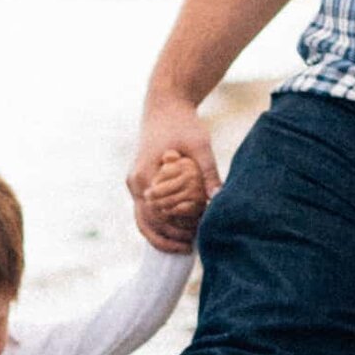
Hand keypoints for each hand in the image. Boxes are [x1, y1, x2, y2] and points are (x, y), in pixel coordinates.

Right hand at [129, 93, 217, 248]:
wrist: (165, 105)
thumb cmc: (183, 123)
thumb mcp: (200, 146)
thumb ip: (208, 172)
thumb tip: (219, 198)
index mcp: (145, 175)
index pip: (156, 214)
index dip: (174, 229)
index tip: (194, 237)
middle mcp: (135, 182)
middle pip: (146, 222)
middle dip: (166, 238)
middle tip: (190, 248)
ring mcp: (135, 183)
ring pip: (142, 219)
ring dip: (160, 234)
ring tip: (184, 246)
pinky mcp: (140, 181)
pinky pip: (145, 210)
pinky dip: (158, 223)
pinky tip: (177, 232)